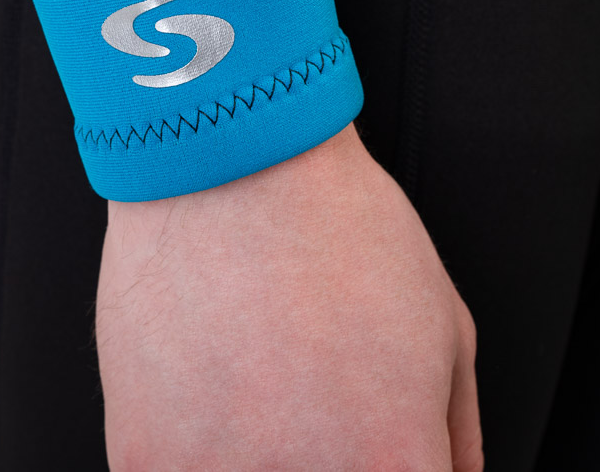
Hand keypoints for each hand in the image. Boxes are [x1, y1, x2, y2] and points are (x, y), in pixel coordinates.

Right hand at [96, 122, 482, 470]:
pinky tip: (207, 390)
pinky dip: (196, 447)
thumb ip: (459, 432)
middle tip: (314, 403)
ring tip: (258, 389)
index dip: (397, 467)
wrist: (229, 158)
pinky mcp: (140, 455)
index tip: (374, 445)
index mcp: (390, 462)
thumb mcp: (445, 321)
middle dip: (330, 459)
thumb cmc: (335, 223)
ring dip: (259, 456)